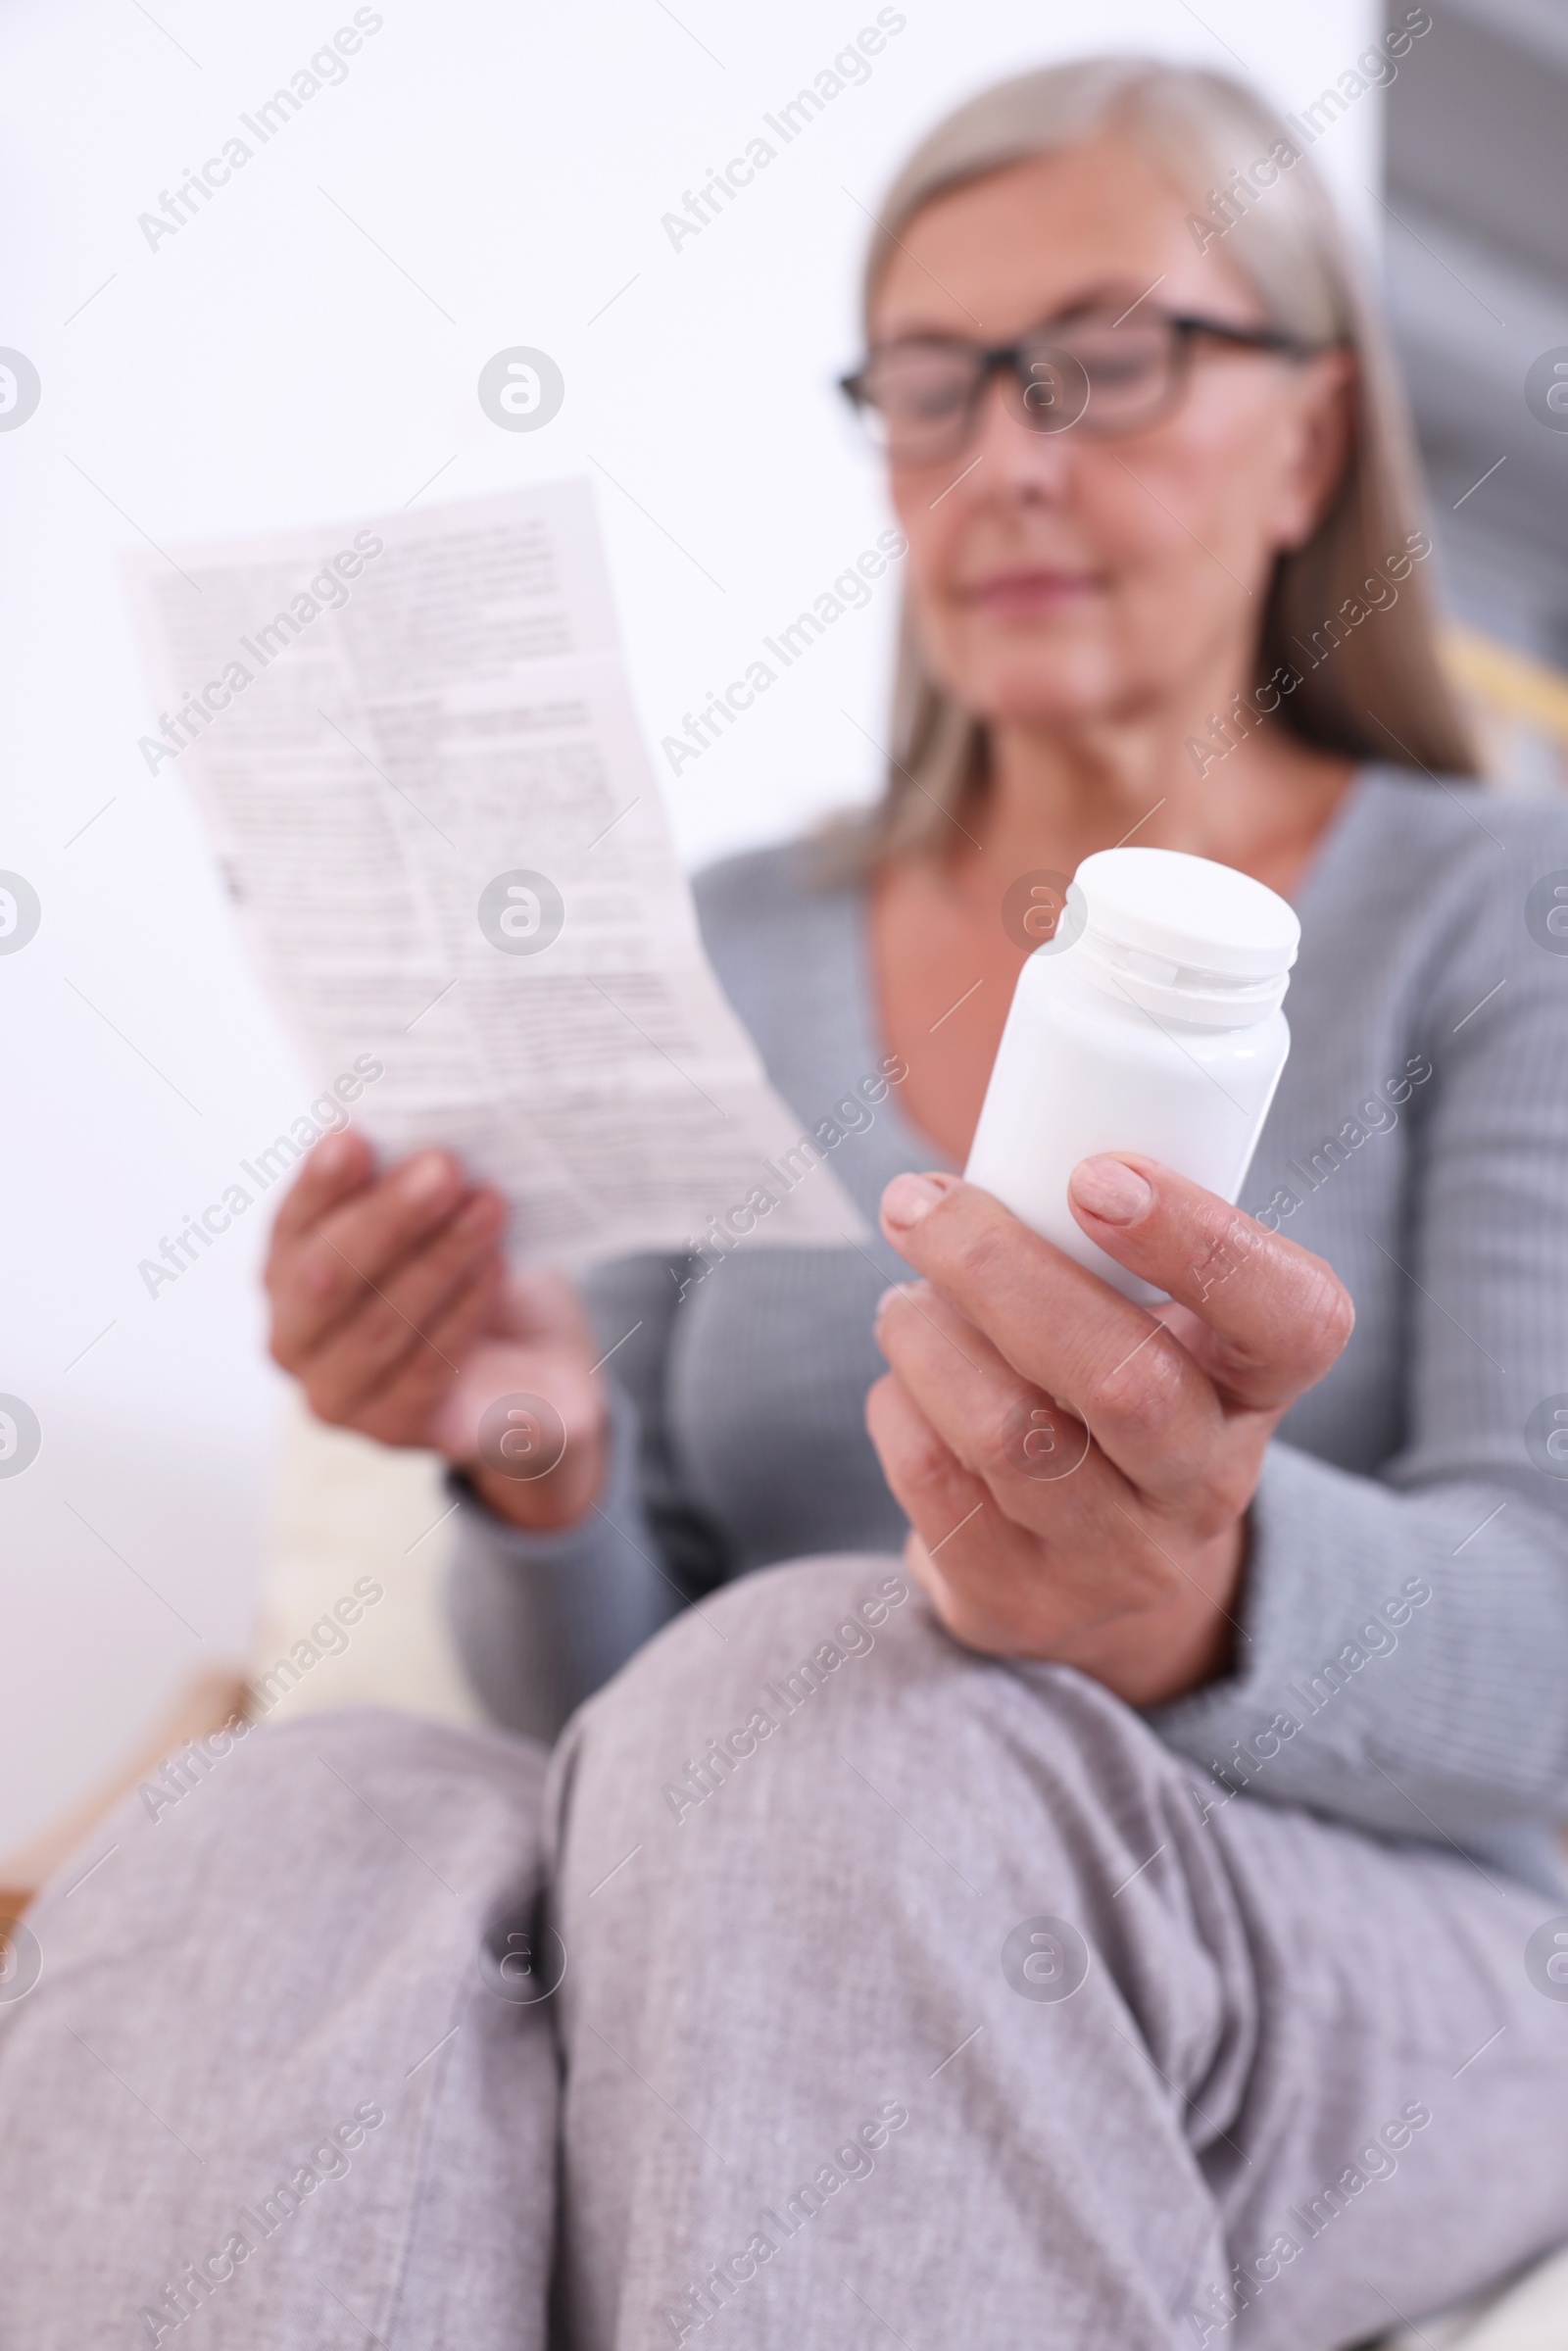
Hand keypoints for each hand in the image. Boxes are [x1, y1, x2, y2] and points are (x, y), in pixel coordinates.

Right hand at [264, 1129, 606, 1531]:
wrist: (529, 1368)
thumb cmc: (468, 1273)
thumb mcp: (439, 1218)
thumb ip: (410, 1179)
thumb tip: (416, 1113)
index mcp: (288, 1271)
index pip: (294, 1224)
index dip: (321, 1183)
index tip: (355, 1136)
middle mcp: (294, 1337)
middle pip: (328, 1276)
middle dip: (387, 1217)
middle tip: (443, 1166)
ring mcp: (337, 1395)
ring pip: (378, 1324)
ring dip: (437, 1259)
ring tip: (487, 1207)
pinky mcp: (394, 1431)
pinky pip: (423, 1369)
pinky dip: (461, 1312)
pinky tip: (494, 1268)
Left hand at [865, 1155, 1352, 1706]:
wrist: (1097, 1567)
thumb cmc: (1115, 1390)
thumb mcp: (1159, 1322)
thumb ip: (1116, 1243)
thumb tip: (1016, 1124)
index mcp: (1258, 1388)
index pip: (1292, 1321)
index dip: (1202, 1244)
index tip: (1098, 1174)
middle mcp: (1205, 1486)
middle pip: (1122, 1382)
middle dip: (999, 1271)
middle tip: (920, 1203)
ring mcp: (1115, 1558)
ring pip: (1010, 1435)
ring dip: (929, 1336)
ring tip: (905, 1293)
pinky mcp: (1016, 1602)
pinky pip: (935, 1482)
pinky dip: (899, 1403)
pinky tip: (906, 1375)